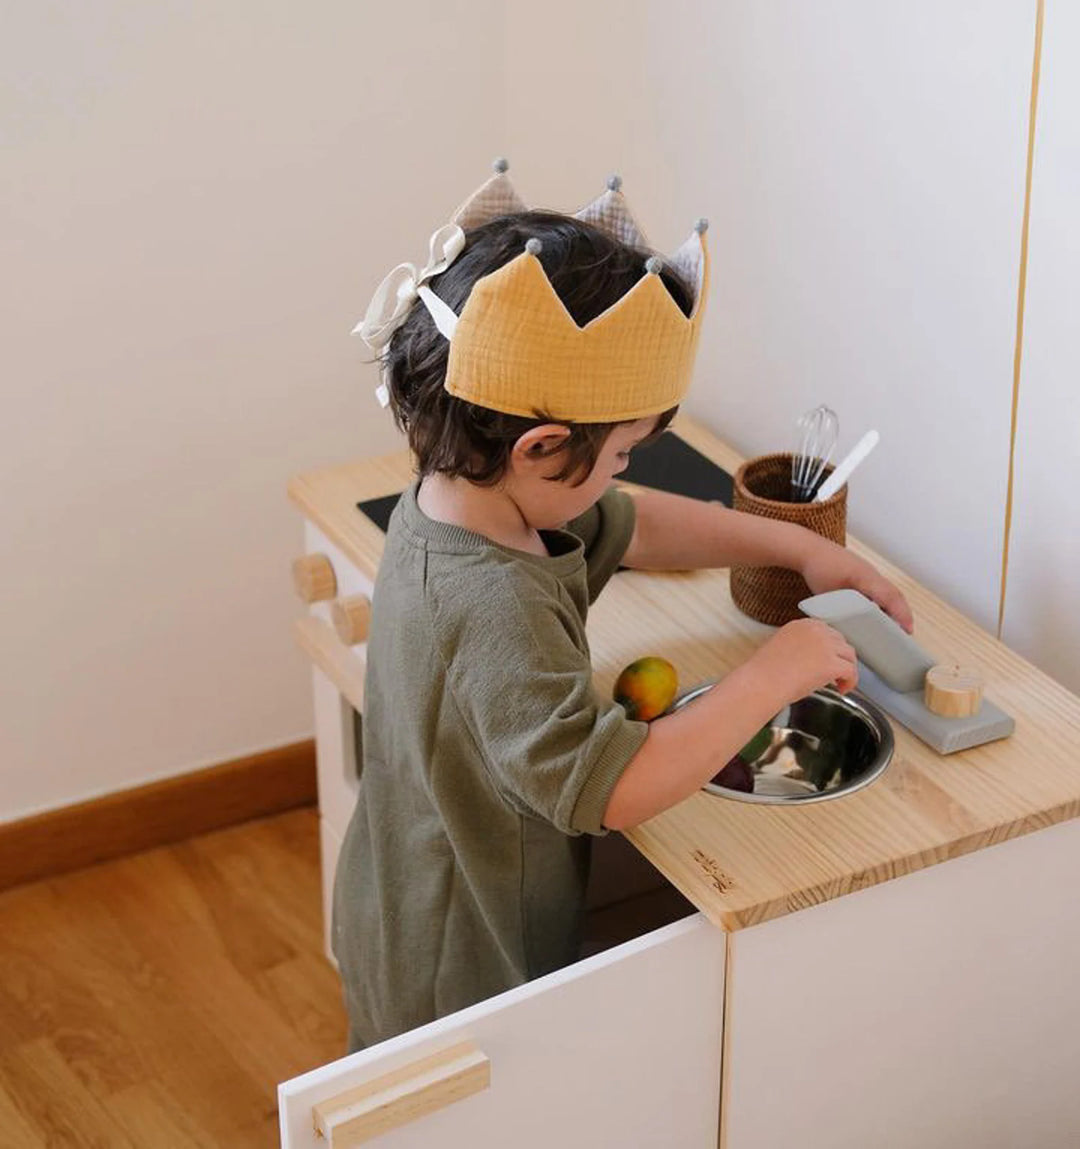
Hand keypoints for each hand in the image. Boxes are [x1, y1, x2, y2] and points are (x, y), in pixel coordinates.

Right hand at [748, 618, 858, 704]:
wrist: (761, 683)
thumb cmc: (764, 672)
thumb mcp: (781, 647)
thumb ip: (800, 646)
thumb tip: (813, 660)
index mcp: (802, 625)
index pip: (827, 631)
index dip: (830, 648)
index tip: (827, 659)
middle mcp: (816, 631)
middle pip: (840, 642)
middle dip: (839, 657)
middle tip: (834, 673)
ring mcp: (825, 646)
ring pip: (849, 656)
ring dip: (846, 669)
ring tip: (839, 682)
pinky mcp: (831, 664)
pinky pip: (851, 671)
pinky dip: (850, 682)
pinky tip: (842, 689)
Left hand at [800, 539, 914, 633]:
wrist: (809, 549)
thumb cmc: (818, 569)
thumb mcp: (829, 593)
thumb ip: (842, 609)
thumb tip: (852, 629)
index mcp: (866, 578)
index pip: (890, 597)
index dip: (901, 614)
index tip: (908, 629)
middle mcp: (872, 574)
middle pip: (895, 594)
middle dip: (903, 613)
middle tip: (907, 632)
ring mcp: (868, 572)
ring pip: (889, 590)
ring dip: (896, 606)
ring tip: (898, 626)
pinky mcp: (862, 573)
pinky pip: (880, 587)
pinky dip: (886, 600)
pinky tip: (881, 612)